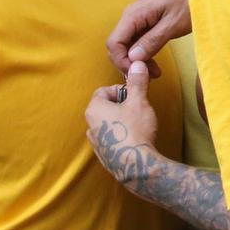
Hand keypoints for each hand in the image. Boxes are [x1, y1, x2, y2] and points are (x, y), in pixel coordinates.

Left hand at [86, 60, 158, 180]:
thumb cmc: (135, 130)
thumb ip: (137, 82)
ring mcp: (96, 143)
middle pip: (105, 107)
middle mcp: (90, 126)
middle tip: (138, 108)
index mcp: (94, 109)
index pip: (103, 91)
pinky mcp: (103, 156)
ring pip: (108, 124)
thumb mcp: (139, 101)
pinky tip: (134, 139)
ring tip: (137, 124)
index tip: (134, 94)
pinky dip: (120, 136)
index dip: (120, 90)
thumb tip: (137, 64)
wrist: (136, 165)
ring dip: (121, 121)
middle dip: (122, 105)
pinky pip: (110, 139)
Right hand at [106, 0, 191, 76]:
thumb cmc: (189, 3)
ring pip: (127, 46)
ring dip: (137, 61)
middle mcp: (131, 16)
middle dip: (129, 63)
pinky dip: (143, 55)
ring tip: (155, 73)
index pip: (114, 42)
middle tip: (148, 76)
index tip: (137, 73)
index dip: (121, 61)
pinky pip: (136, 42)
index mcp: (134, 14)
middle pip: (118, 46)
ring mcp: (137, 19)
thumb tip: (132, 57)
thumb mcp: (173, 24)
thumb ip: (152, 40)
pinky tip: (154, 65)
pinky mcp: (144, 23)